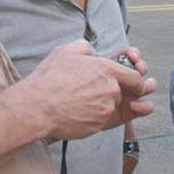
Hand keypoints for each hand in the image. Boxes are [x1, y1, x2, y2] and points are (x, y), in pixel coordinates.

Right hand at [21, 41, 154, 139]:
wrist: (37, 107)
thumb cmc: (49, 79)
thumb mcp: (66, 51)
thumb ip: (85, 48)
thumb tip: (91, 52)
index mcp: (107, 69)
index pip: (136, 77)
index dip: (137, 80)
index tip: (134, 82)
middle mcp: (111, 90)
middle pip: (124, 93)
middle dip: (116, 92)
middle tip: (99, 92)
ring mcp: (106, 110)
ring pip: (112, 107)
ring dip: (103, 104)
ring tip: (81, 100)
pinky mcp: (98, 125)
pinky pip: (102, 120)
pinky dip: (94, 116)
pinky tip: (78, 110)